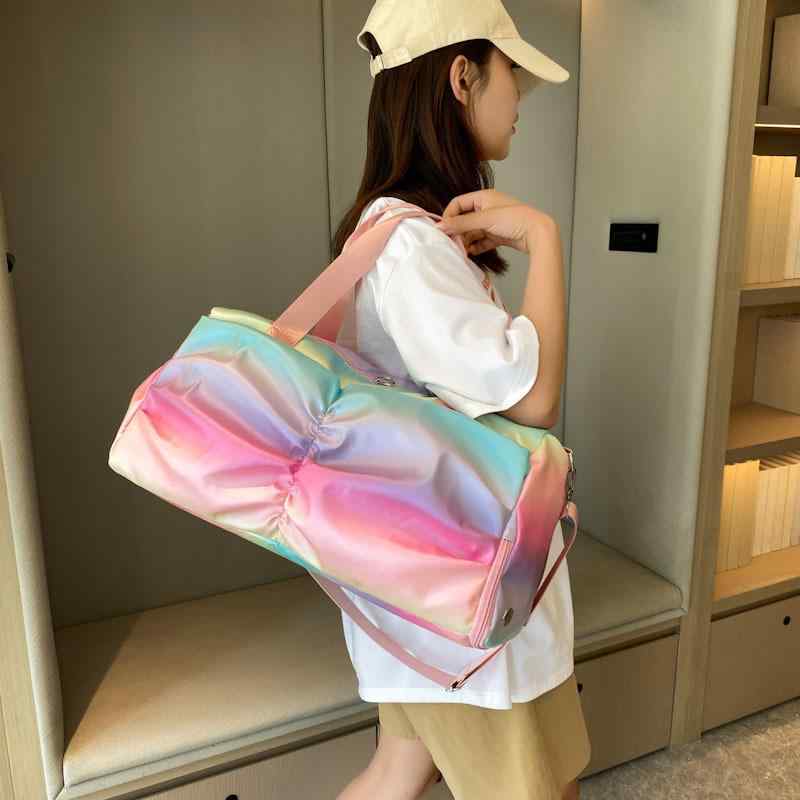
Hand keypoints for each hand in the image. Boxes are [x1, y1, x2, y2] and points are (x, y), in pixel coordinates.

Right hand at [436, 189, 555, 255]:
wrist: (538, 233)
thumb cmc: (514, 219)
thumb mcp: (484, 219)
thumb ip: (461, 223)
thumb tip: (440, 226)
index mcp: (483, 197)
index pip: (458, 203)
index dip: (449, 215)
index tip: (443, 229)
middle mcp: (487, 208)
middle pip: (464, 219)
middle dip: (457, 231)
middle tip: (450, 243)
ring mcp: (493, 223)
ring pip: (472, 232)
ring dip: (465, 241)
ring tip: (460, 250)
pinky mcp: (498, 236)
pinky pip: (481, 241)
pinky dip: (475, 247)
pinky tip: (471, 254)